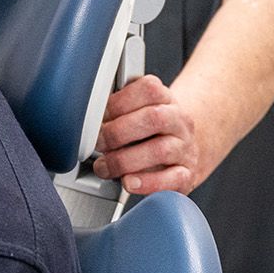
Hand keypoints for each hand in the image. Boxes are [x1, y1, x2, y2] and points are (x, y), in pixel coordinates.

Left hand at [88, 76, 204, 195]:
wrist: (184, 149)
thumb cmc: (151, 130)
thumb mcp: (138, 110)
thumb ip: (118, 109)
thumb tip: (87, 118)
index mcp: (164, 98)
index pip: (148, 89)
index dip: (119, 103)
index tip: (99, 116)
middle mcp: (178, 120)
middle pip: (153, 119)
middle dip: (117, 132)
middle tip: (98, 144)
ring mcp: (185, 147)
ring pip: (160, 150)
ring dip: (125, 161)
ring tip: (105, 167)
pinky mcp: (187, 173)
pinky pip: (173, 179)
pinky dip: (148, 183)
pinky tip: (129, 183)